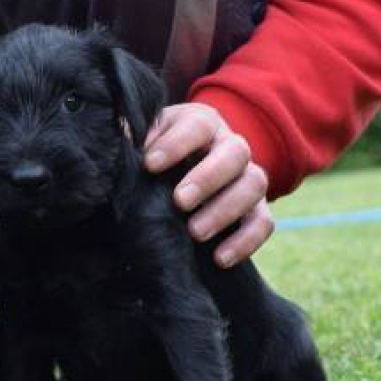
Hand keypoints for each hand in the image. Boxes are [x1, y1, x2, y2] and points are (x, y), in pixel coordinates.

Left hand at [143, 103, 273, 267]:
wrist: (177, 176)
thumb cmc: (154, 155)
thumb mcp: (141, 142)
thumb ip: (131, 141)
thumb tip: (117, 143)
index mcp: (201, 122)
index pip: (198, 125)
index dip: (176, 144)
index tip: (150, 165)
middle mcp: (230, 145)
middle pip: (235, 152)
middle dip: (208, 178)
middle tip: (179, 201)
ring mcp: (247, 176)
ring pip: (254, 185)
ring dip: (226, 210)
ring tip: (195, 233)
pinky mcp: (257, 208)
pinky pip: (263, 222)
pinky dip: (246, 241)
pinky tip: (220, 258)